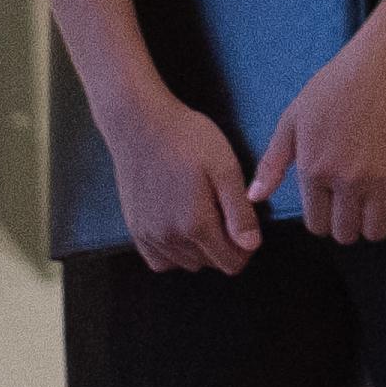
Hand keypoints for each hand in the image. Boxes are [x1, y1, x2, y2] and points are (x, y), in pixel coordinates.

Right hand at [84, 56, 263, 271]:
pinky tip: (180, 226)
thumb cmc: (186, 138)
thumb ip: (239, 211)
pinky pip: (160, 260)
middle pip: (210, 263)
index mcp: (196, 224)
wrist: (139, 123)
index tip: (244, 221)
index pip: (232, 263)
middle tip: (221, 208)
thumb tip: (251, 246)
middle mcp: (170, 238)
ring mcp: (149, 236)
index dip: (245, 246)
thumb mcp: (225, 167)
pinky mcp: (134, 229)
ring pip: (187, 263)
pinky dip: (174, 252)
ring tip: (201, 211)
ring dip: (200, 248)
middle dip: (224, 244)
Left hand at [251, 25, 385, 243]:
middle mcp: (346, 181)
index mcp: (314, 169)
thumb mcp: (293, 119)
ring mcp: (379, 180)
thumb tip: (255, 197)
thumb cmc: (334, 87)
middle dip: (344, 226)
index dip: (320, 219)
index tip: (327, 206)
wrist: (384, 67)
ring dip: (371, 224)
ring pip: (375, 232)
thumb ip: (272, 162)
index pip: (316, 224)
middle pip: (345, 234)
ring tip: (370, 204)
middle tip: (348, 206)